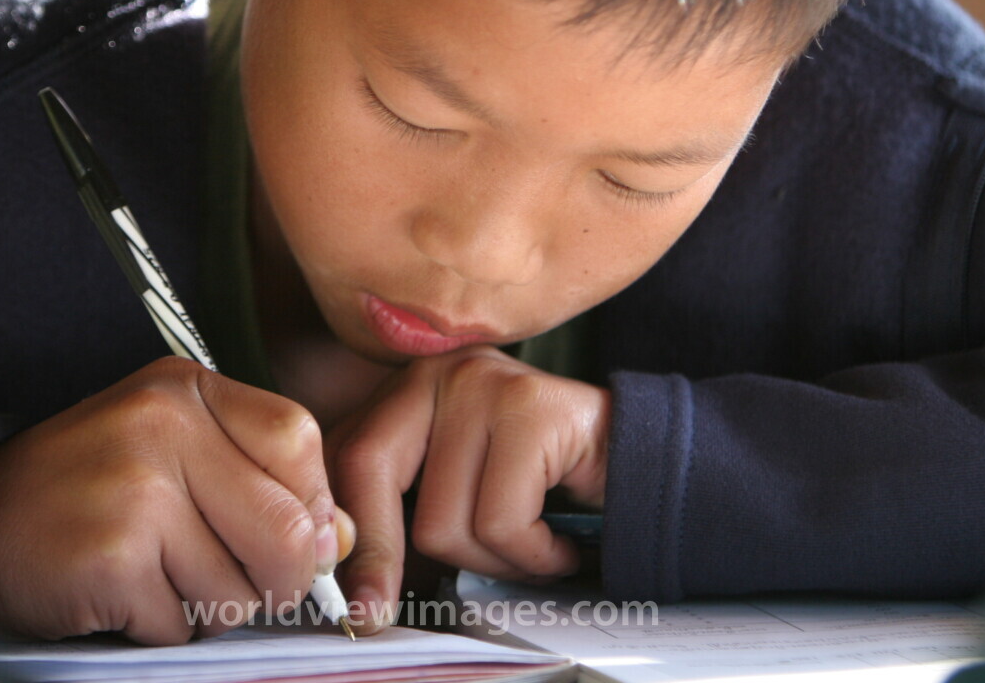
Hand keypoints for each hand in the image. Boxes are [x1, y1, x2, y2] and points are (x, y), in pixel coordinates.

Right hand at [0, 355, 350, 643]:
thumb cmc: (82, 494)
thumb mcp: (171, 457)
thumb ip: (260, 484)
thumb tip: (340, 540)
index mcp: (186, 390)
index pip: (300, 441)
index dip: (309, 506)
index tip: (287, 537)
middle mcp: (164, 425)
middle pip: (288, 529)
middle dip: (273, 582)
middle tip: (231, 585)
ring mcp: (136, 487)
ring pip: (241, 588)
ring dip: (208, 609)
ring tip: (157, 580)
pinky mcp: (111, 555)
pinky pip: (182, 624)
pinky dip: (159, 630)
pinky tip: (121, 598)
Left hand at [326, 346, 609, 632]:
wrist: (641, 464)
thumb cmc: (541, 487)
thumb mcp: (455, 487)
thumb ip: (400, 507)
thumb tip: (344, 578)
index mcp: (407, 388)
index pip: (343, 455)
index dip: (343, 532)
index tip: (348, 598)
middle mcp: (438, 372)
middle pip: (370, 468)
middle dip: (380, 555)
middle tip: (383, 611)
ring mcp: (485, 383)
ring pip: (443, 518)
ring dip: (493, 562)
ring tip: (530, 547)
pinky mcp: (533, 409)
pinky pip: (502, 523)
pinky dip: (535, 556)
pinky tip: (558, 543)